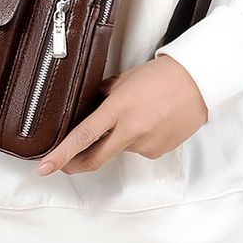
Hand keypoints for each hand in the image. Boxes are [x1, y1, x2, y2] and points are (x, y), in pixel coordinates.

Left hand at [37, 55, 207, 175]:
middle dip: (74, 164)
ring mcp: (145, 144)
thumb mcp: (122, 80)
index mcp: (119, 108)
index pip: (84, 135)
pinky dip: (135, 139)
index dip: (62, 153)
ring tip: (134, 114)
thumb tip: (84, 108)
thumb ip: (102, 96)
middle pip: (94, 158)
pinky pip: (137, 149)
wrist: (196, 83)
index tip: (46, 166)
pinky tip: (147, 121)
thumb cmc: (160, 76)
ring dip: (116, 139)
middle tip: (61, 164)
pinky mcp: (157, 152)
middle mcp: (131, 130)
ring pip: (118, 149)